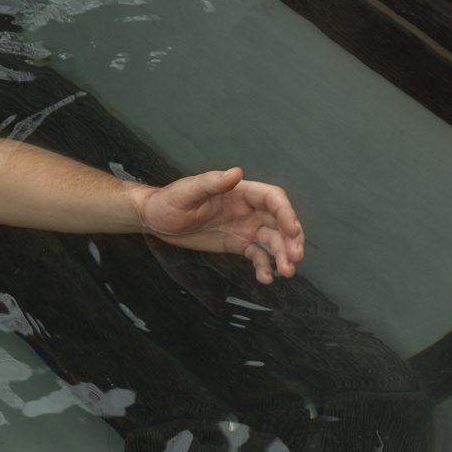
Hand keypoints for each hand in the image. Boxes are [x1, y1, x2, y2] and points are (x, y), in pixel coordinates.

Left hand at [137, 167, 304, 284]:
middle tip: (295, 258)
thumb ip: (212, 183)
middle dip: (291, 239)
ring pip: (272, 241)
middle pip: (279, 222)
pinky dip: (264, 266)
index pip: (273, 199)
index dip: (286, 213)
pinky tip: (265, 278)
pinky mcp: (237, 244)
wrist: (156, 220)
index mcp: (240, 191)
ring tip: (286, 272)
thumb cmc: (169, 201)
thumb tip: (236, 173)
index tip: (292, 230)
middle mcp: (248, 209)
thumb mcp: (188, 191)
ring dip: (283, 256)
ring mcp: (244, 227)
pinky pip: (257, 255)